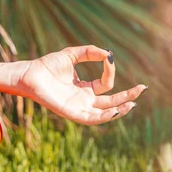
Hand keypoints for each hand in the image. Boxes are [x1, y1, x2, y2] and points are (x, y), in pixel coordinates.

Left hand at [18, 45, 146, 124]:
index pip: (106, 84)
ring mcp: (78, 108)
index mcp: (85, 89)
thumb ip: (90, 52)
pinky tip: (114, 110)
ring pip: (104, 114)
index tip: (108, 58)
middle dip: (128, 97)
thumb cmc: (47, 65)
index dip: (110, 71)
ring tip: (132, 104)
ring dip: (119, 111)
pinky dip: (104, 117)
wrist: (29, 73)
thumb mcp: (72, 54)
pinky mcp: (71, 113)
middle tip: (142, 89)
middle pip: (111, 102)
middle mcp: (83, 100)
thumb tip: (108, 54)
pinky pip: (90, 119)